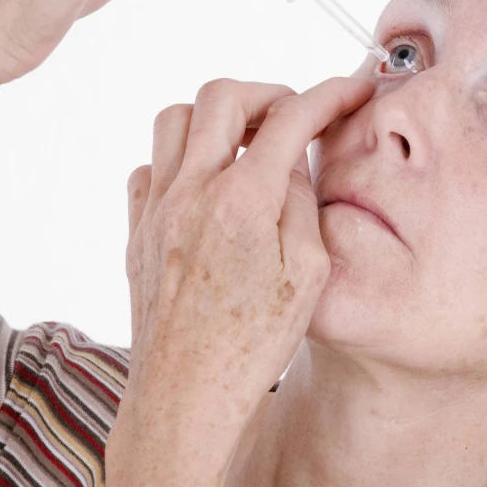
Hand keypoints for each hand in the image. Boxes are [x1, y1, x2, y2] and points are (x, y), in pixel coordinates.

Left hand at [120, 76, 374, 425]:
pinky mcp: (136, 231)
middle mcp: (191, 193)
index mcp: (242, 202)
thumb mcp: (308, 277)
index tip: (350, 90)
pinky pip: (150, 166)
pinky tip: (206, 186)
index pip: (289, 118)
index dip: (328, 95)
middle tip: (293, 115)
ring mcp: (156, 209)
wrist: (186, 396)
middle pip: (221, 97)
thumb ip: (300, 204)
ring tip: (246, 144)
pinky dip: (180, 159)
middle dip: (266, 93)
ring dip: (215, 117)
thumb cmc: (251, 347)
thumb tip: (288, 162)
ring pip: (174, 119)